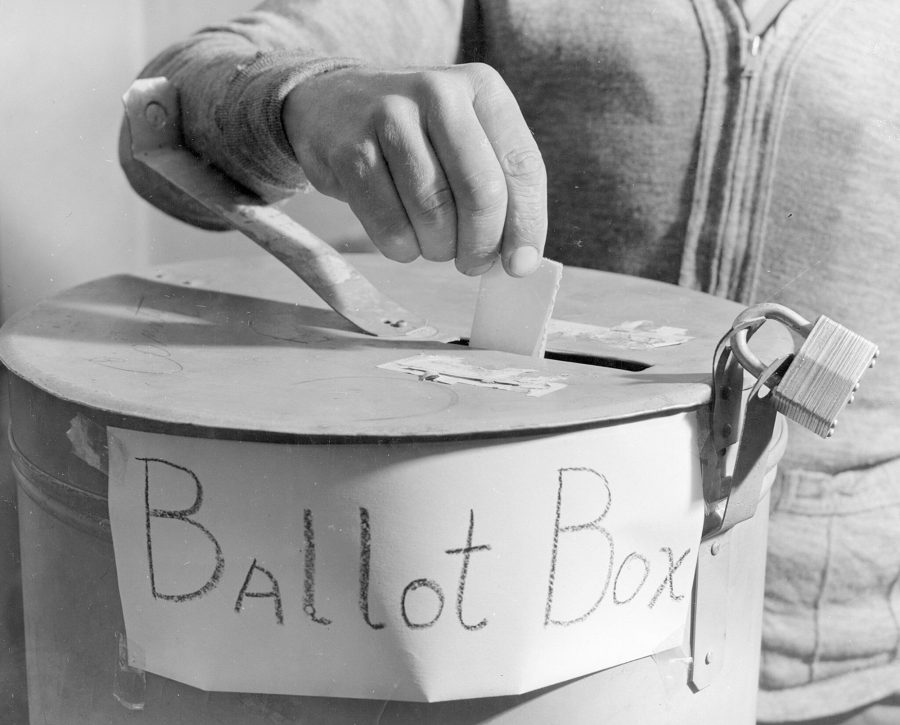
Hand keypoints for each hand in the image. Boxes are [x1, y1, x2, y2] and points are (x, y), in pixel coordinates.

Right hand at [282, 63, 546, 275]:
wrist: (331, 104)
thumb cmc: (417, 136)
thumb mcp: (467, 139)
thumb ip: (500, 188)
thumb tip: (520, 261)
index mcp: (482, 88)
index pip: (522, 167)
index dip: (526, 225)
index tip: (519, 266)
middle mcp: (439, 92)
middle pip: (481, 192)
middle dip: (481, 245)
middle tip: (472, 265)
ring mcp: (389, 116)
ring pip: (434, 213)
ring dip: (439, 248)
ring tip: (435, 245)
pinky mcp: (350, 150)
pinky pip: (389, 224)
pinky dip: (402, 247)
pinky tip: (404, 242)